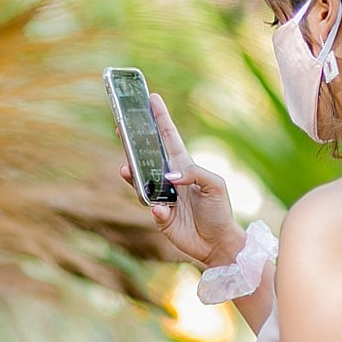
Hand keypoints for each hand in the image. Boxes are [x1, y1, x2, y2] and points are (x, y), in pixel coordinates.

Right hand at [118, 92, 243, 268]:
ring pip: (140, 182)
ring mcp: (162, 198)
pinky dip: (157, 210)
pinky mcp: (160, 218)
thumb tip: (169, 176)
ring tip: (125, 168)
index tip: (152, 98)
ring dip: (132, 174)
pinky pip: (152, 210)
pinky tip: (162, 210)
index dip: (160, 118)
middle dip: (133, 141)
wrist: (217, 243)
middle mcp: (170, 179)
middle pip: (147, 156)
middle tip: (121, 125)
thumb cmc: (220, 211)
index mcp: (184, 166)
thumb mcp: (215, 185)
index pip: (169, 138)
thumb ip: (194, 174)